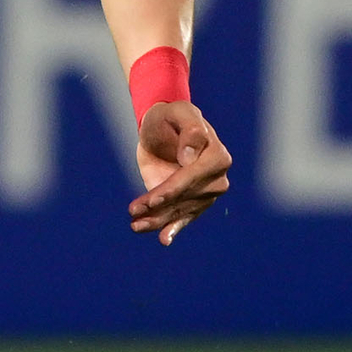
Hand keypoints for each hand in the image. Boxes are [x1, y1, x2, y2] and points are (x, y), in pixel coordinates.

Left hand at [128, 99, 231, 244]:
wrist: (163, 129)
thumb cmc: (172, 116)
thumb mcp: (179, 112)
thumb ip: (190, 130)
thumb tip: (190, 156)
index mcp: (217, 156)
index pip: (190, 178)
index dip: (170, 190)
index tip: (151, 200)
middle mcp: (216, 178)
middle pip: (184, 198)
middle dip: (159, 207)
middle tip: (133, 211)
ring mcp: (206, 193)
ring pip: (180, 210)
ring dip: (158, 221)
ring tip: (136, 226)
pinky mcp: (192, 201)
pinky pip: (183, 217)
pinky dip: (173, 228)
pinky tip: (164, 239)